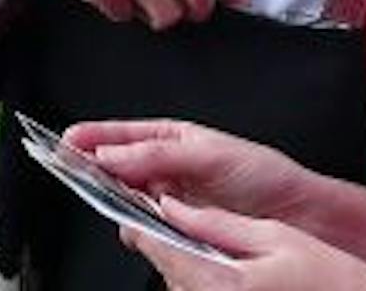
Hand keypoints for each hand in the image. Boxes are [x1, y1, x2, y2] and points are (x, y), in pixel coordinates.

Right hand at [67, 119, 313, 221]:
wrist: (299, 214)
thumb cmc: (265, 175)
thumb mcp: (210, 154)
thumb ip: (159, 153)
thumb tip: (114, 152)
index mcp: (176, 139)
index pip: (124, 136)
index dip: (94, 138)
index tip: (66, 142)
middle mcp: (170, 170)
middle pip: (119, 169)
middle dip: (97, 171)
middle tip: (76, 173)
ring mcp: (173, 201)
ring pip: (129, 202)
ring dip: (118, 203)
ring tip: (113, 200)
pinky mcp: (180, 229)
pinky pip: (148, 229)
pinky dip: (140, 229)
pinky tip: (140, 228)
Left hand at [124, 199, 365, 290]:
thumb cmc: (325, 277)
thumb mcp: (274, 235)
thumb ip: (217, 222)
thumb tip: (175, 207)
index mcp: (219, 281)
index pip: (159, 248)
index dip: (143, 220)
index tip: (141, 200)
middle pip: (163, 266)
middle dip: (167, 237)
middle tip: (182, 209)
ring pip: (177, 281)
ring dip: (184, 258)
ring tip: (217, 240)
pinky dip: (201, 275)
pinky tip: (227, 264)